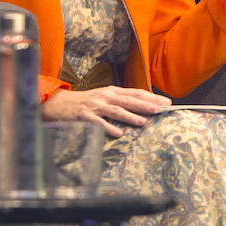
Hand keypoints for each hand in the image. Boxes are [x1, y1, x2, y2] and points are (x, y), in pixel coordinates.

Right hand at [41, 85, 170, 137]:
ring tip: (143, 122)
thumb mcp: (104, 97)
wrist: (59, 103)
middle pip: (128, 100)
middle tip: (160, 109)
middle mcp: (105, 97)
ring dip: (130, 116)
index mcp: (112, 91)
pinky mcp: (85, 117)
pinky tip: (119, 134)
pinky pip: (99, 123)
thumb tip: (144, 106)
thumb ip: (121, 101)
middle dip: (145, 104)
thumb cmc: (86, 102)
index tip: (166, 102)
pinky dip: (109, 128)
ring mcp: (95, 106)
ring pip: (115, 110)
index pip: (135, 93)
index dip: (151, 97)